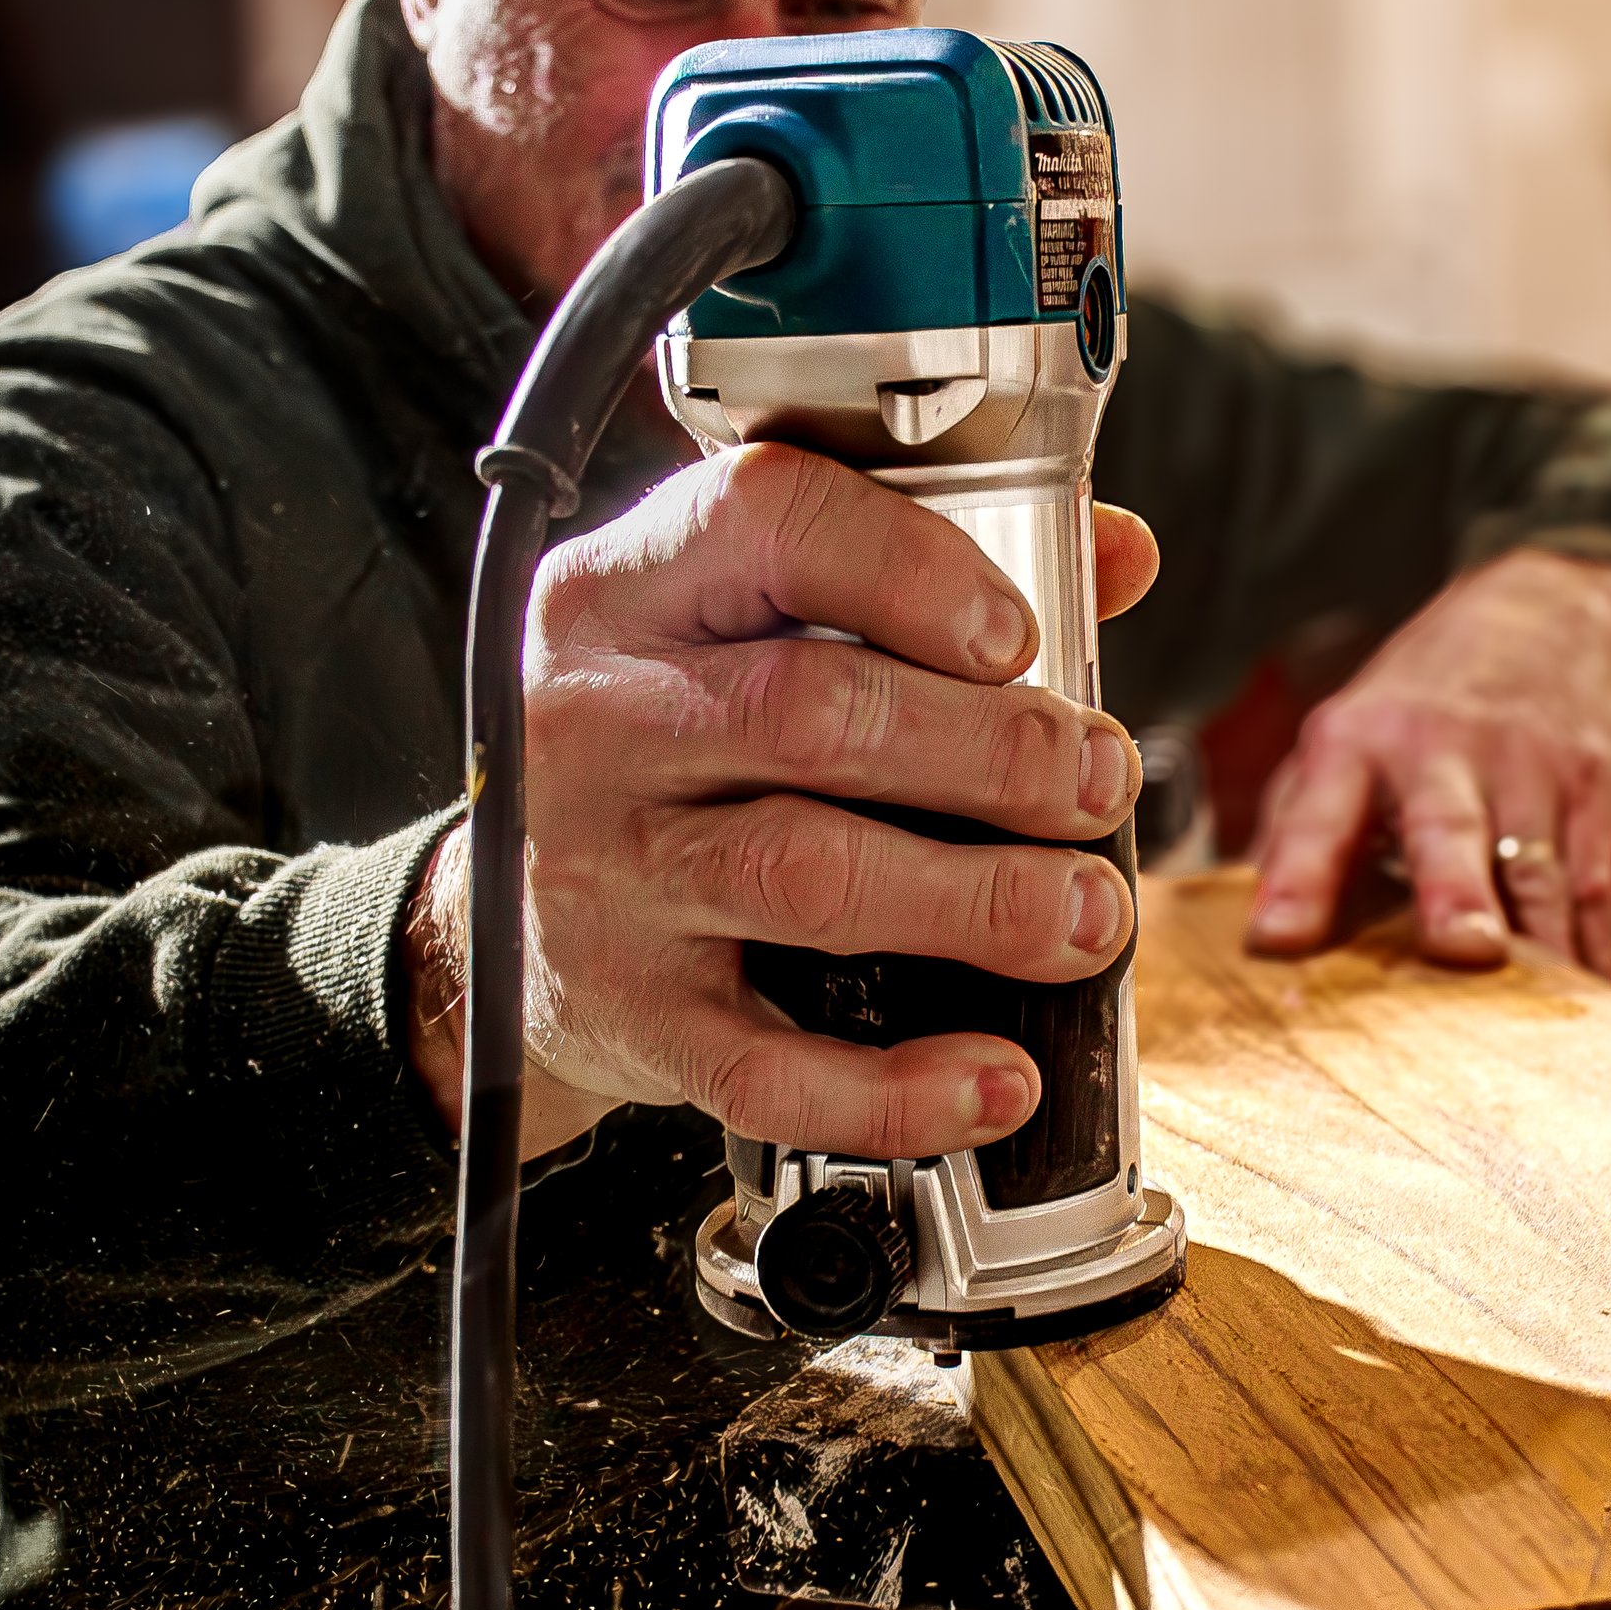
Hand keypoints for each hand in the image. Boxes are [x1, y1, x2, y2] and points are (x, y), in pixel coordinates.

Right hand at [405, 448, 1160, 1160]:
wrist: (491, 920)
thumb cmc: (665, 749)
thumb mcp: (738, 627)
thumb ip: (923, 580)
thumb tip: (1119, 555)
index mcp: (628, 593)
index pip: (767, 522)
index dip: (915, 570)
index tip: (1020, 633)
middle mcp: (598, 722)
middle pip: (812, 711)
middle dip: (993, 751)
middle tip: (1097, 780)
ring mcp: (605, 876)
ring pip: (805, 875)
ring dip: (977, 901)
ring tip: (1085, 913)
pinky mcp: (631, 1016)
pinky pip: (768, 1066)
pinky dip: (897, 1087)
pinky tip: (996, 1076)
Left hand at [1245, 549, 1610, 977]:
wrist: (1545, 614)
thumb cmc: (1420, 705)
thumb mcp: (1344, 737)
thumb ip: (1293, 828)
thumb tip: (1239, 925)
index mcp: (1356, 743)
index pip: (1318, 815)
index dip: (1295, 879)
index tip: (1275, 939)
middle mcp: (1441, 752)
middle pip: (1446, 831)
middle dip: (1452, 893)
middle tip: (1460, 949)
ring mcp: (1527, 768)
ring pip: (1534, 868)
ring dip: (1542, 938)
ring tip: (1541, 1006)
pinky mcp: (1593, 788)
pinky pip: (1593, 882)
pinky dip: (1594, 946)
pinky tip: (1592, 996)